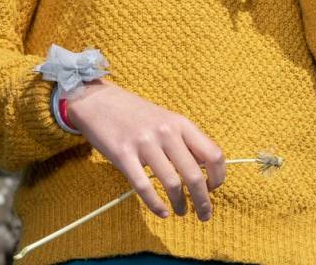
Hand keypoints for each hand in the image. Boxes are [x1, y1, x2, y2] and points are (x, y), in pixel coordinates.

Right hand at [62, 80, 226, 219]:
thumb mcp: (165, 119)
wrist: (98, 101)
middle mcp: (166, 132)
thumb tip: (204, 171)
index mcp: (180, 123)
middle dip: (203, 201)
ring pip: (172, 184)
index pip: (213, 154)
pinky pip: (144, 187)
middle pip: (194, 175)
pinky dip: (156, 205)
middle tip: (204, 215)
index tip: (213, 189)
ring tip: (180, 212)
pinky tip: (162, 212)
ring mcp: (145, 143)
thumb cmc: (135, 113)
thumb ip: (183, 141)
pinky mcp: (123, 155)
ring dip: (180, 205)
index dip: (218, 177)